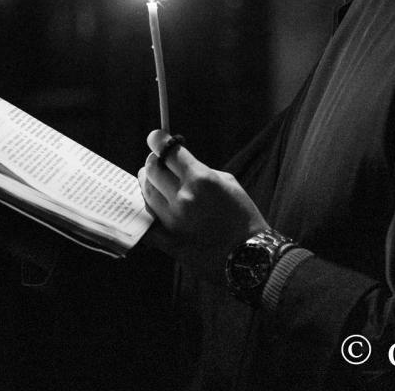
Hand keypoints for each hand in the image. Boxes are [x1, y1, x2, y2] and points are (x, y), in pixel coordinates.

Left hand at [137, 129, 267, 286]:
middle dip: (152, 161)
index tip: (155, 137)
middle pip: (152, 170)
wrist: (249, 256)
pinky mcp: (168, 241)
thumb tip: (178, 164)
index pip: (169, 152)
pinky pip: (146, 221)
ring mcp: (173, 221)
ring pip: (146, 193)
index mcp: (201, 180)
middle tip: (156, 160)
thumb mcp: (228, 183)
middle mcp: (183, 198)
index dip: (159, 140)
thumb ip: (200, 170)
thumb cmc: (243, 216)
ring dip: (147, 183)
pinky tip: (150, 205)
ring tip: (153, 180)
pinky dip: (145, 210)